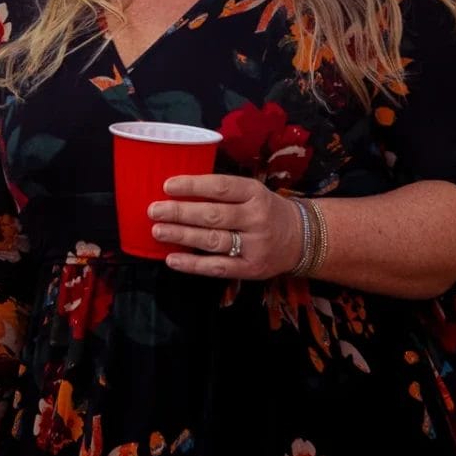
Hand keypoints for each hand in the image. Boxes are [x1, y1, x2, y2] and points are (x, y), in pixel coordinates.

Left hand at [153, 174, 303, 279]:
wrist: (302, 239)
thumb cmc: (266, 211)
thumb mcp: (253, 192)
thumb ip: (223, 192)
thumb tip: (178, 190)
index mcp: (255, 193)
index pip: (221, 187)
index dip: (193, 186)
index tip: (167, 186)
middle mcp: (256, 219)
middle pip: (213, 215)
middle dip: (180, 212)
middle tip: (154, 210)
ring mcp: (254, 246)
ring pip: (212, 240)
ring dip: (182, 236)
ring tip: (158, 231)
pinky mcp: (250, 269)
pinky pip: (217, 267)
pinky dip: (192, 264)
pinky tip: (172, 259)